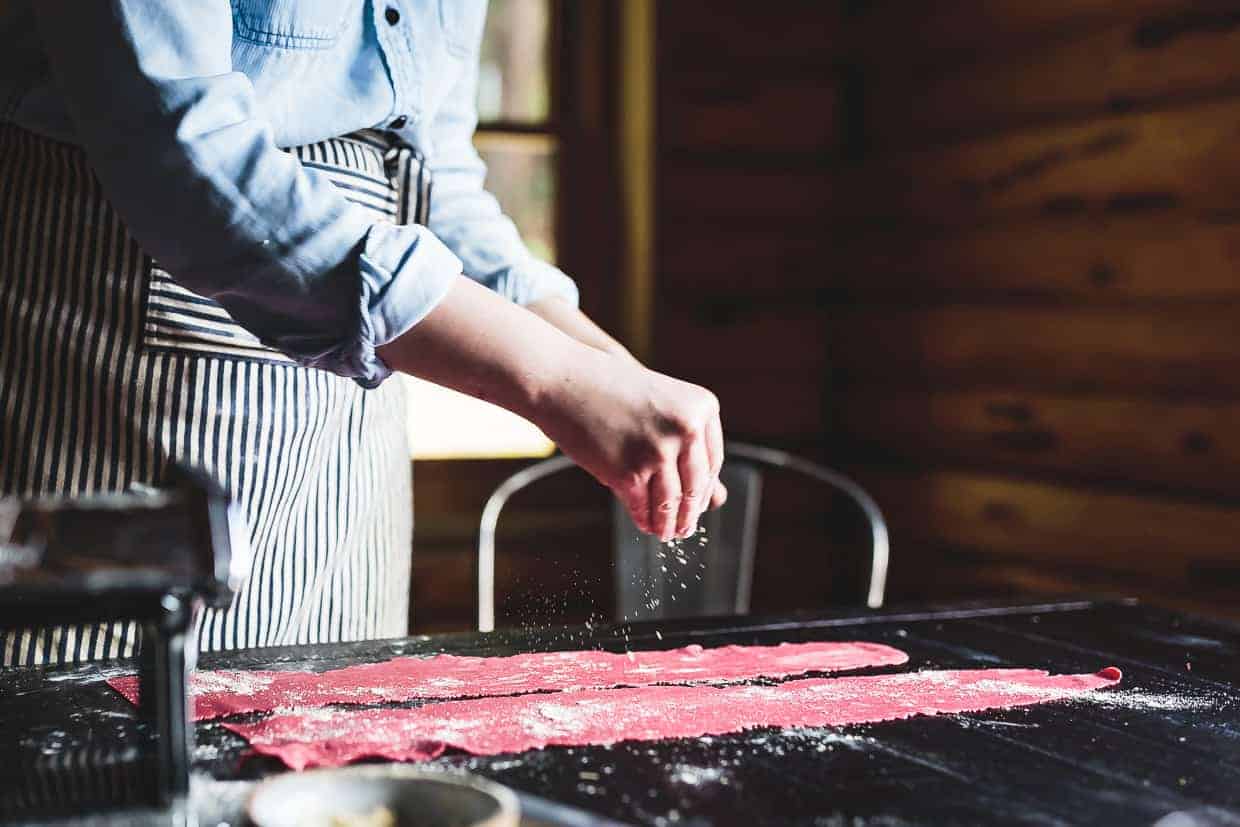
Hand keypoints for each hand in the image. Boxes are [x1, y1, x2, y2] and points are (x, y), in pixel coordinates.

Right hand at [534, 352, 726, 540]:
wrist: (564, 381)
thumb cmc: (611, 392)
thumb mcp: (659, 407)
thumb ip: (688, 447)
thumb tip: (717, 499)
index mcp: (701, 407)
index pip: (712, 461)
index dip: (704, 488)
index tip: (698, 504)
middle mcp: (687, 428)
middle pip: (695, 485)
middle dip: (689, 513)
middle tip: (685, 529)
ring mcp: (659, 450)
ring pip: (671, 501)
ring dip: (668, 523)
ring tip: (665, 533)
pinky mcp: (630, 471)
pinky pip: (644, 505)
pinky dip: (644, 519)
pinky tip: (643, 524)